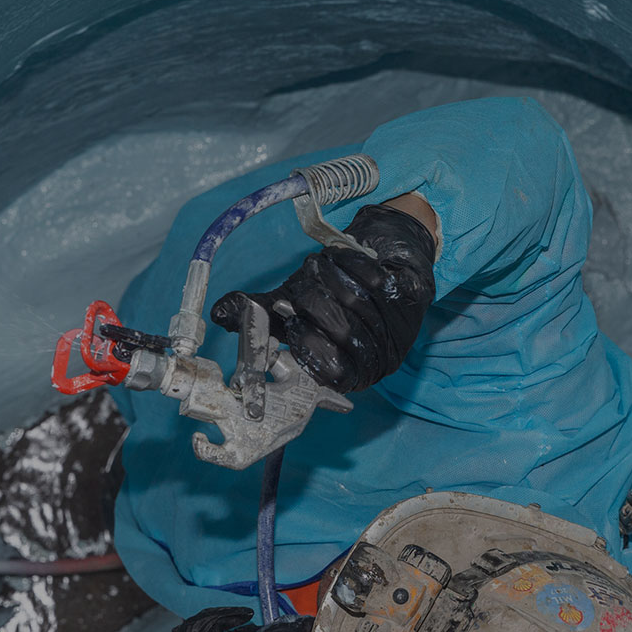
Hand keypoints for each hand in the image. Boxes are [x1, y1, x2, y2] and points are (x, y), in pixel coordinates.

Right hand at [211, 203, 436, 393]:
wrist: (384, 268)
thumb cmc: (331, 297)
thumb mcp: (290, 308)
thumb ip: (256, 315)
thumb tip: (218, 312)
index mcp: (351, 374)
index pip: (329, 369)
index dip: (305, 341)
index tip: (289, 316)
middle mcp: (379, 359)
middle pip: (342, 331)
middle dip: (313, 302)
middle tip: (300, 284)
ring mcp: (400, 329)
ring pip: (357, 301)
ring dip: (329, 277)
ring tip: (316, 266)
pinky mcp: (412, 298)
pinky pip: (378, 279)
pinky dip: (352, 263)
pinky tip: (339, 257)